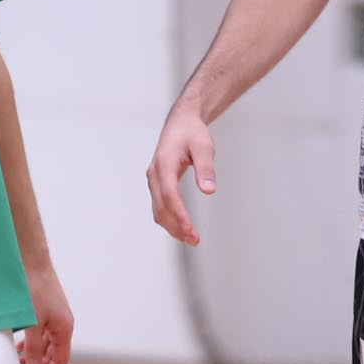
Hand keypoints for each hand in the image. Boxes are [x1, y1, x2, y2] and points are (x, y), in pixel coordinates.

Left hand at [18, 263, 73, 363]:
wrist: (30, 260)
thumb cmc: (33, 288)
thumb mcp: (33, 321)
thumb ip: (34, 346)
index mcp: (64, 328)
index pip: (60, 360)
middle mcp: (62, 324)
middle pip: (52, 354)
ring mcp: (54, 316)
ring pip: (45, 344)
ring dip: (32, 356)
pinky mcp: (45, 309)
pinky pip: (40, 333)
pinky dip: (30, 343)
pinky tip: (18, 347)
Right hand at [145, 104, 217, 245]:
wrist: (180, 123)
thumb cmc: (192, 133)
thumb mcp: (204, 146)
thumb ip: (206, 168)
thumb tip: (209, 191)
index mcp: (164, 163)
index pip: (169, 194)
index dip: (179, 213)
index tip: (190, 228)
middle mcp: (154, 174)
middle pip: (161, 207)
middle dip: (176, 226)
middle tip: (195, 240)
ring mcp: (153, 181)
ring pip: (158, 211)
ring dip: (172, 227)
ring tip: (192, 239)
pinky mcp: (157, 185)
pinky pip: (159, 207)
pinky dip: (170, 220)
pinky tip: (183, 229)